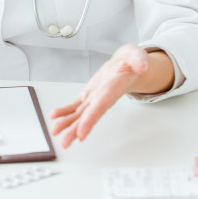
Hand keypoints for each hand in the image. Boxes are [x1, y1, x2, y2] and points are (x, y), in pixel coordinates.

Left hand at [50, 44, 165, 147]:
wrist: (127, 64)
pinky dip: (65, 111)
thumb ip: (139, 60)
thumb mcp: (137, 55)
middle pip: (89, 116)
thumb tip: (142, 66)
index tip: (81, 134)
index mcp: (114, 88)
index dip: (91, 120)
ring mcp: (95, 98)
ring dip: (68, 124)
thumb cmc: (131, 61)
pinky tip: (55, 116)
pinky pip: (76, 105)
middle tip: (65, 143)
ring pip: (80, 114)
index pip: (101, 106)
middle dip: (76, 130)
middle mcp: (104, 97)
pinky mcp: (89, 95)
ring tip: (55, 131)